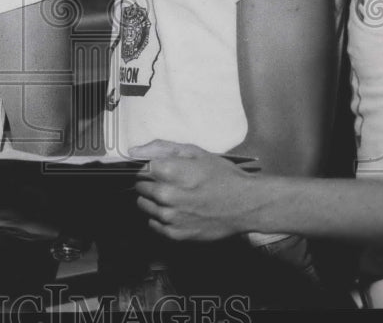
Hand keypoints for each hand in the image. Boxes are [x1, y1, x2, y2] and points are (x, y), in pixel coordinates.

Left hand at [129, 140, 257, 241]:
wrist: (247, 205)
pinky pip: (153, 224)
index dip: (151, 169)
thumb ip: (163, 149)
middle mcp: (165, 195)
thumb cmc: (224, 177)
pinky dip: (160, 218)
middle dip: (151, 184)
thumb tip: (136, 150)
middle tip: (170, 183)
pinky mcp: (176, 233)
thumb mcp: (196, 153)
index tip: (161, 171)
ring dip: (154, 201)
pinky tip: (177, 211)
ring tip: (174, 197)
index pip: (141, 170)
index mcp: (169, 172)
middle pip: (141, 187)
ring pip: (144, 206)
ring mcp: (170, 217)